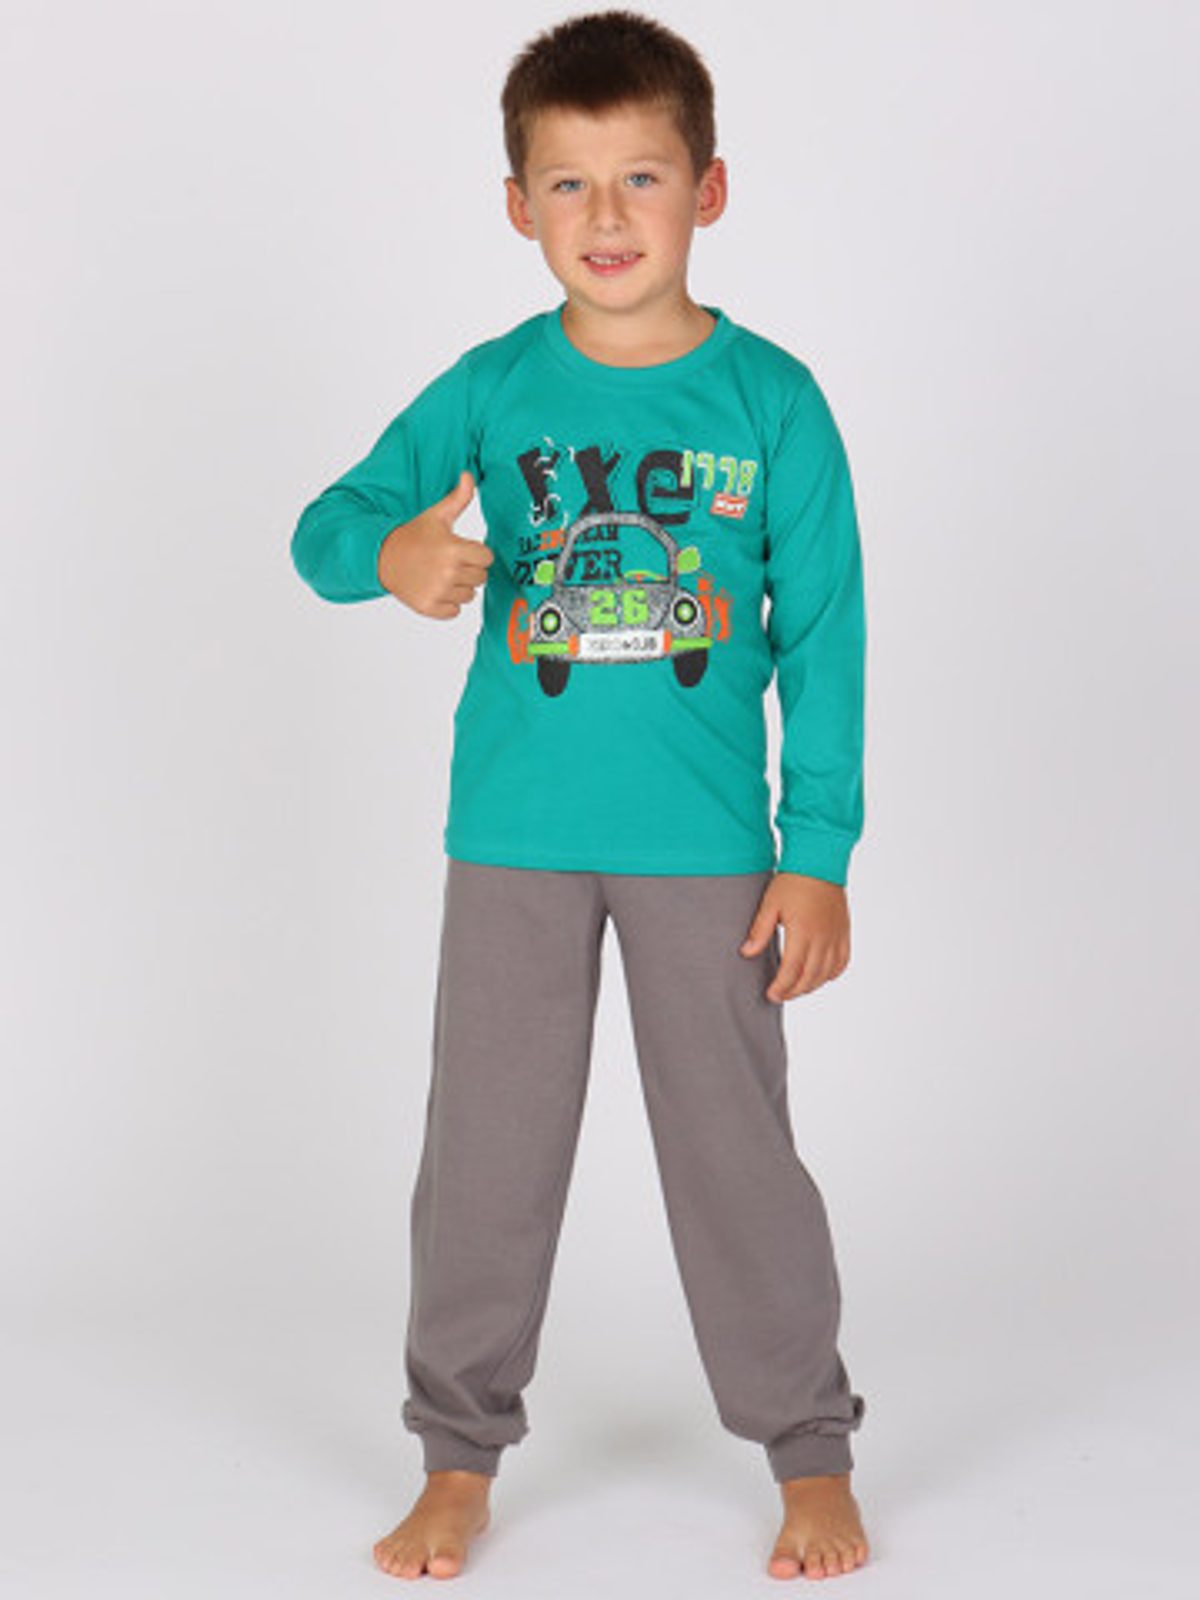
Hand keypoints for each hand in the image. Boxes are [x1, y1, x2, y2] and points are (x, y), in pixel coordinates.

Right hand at [377, 470, 492, 616]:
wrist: (382, 557)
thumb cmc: (413, 535)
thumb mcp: (436, 515)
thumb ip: (458, 498)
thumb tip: (469, 474)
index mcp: (453, 548)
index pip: (487, 558)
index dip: (477, 553)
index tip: (462, 549)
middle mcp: (447, 572)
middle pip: (481, 577)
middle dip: (469, 569)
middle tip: (450, 562)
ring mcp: (438, 592)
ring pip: (470, 596)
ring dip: (459, 587)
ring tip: (440, 574)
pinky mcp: (429, 607)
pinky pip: (455, 611)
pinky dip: (447, 603)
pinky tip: (435, 588)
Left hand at [739, 872, 850, 1002]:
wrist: (820, 862)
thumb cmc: (793, 881)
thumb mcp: (770, 904)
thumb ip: (759, 931)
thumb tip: (746, 953)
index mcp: (802, 932)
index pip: (792, 970)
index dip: (781, 987)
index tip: (771, 994)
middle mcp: (823, 937)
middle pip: (810, 977)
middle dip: (793, 991)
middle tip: (779, 995)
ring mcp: (836, 936)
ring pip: (826, 973)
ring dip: (810, 986)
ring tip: (795, 989)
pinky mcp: (844, 932)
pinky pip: (842, 962)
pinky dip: (830, 974)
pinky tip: (819, 976)